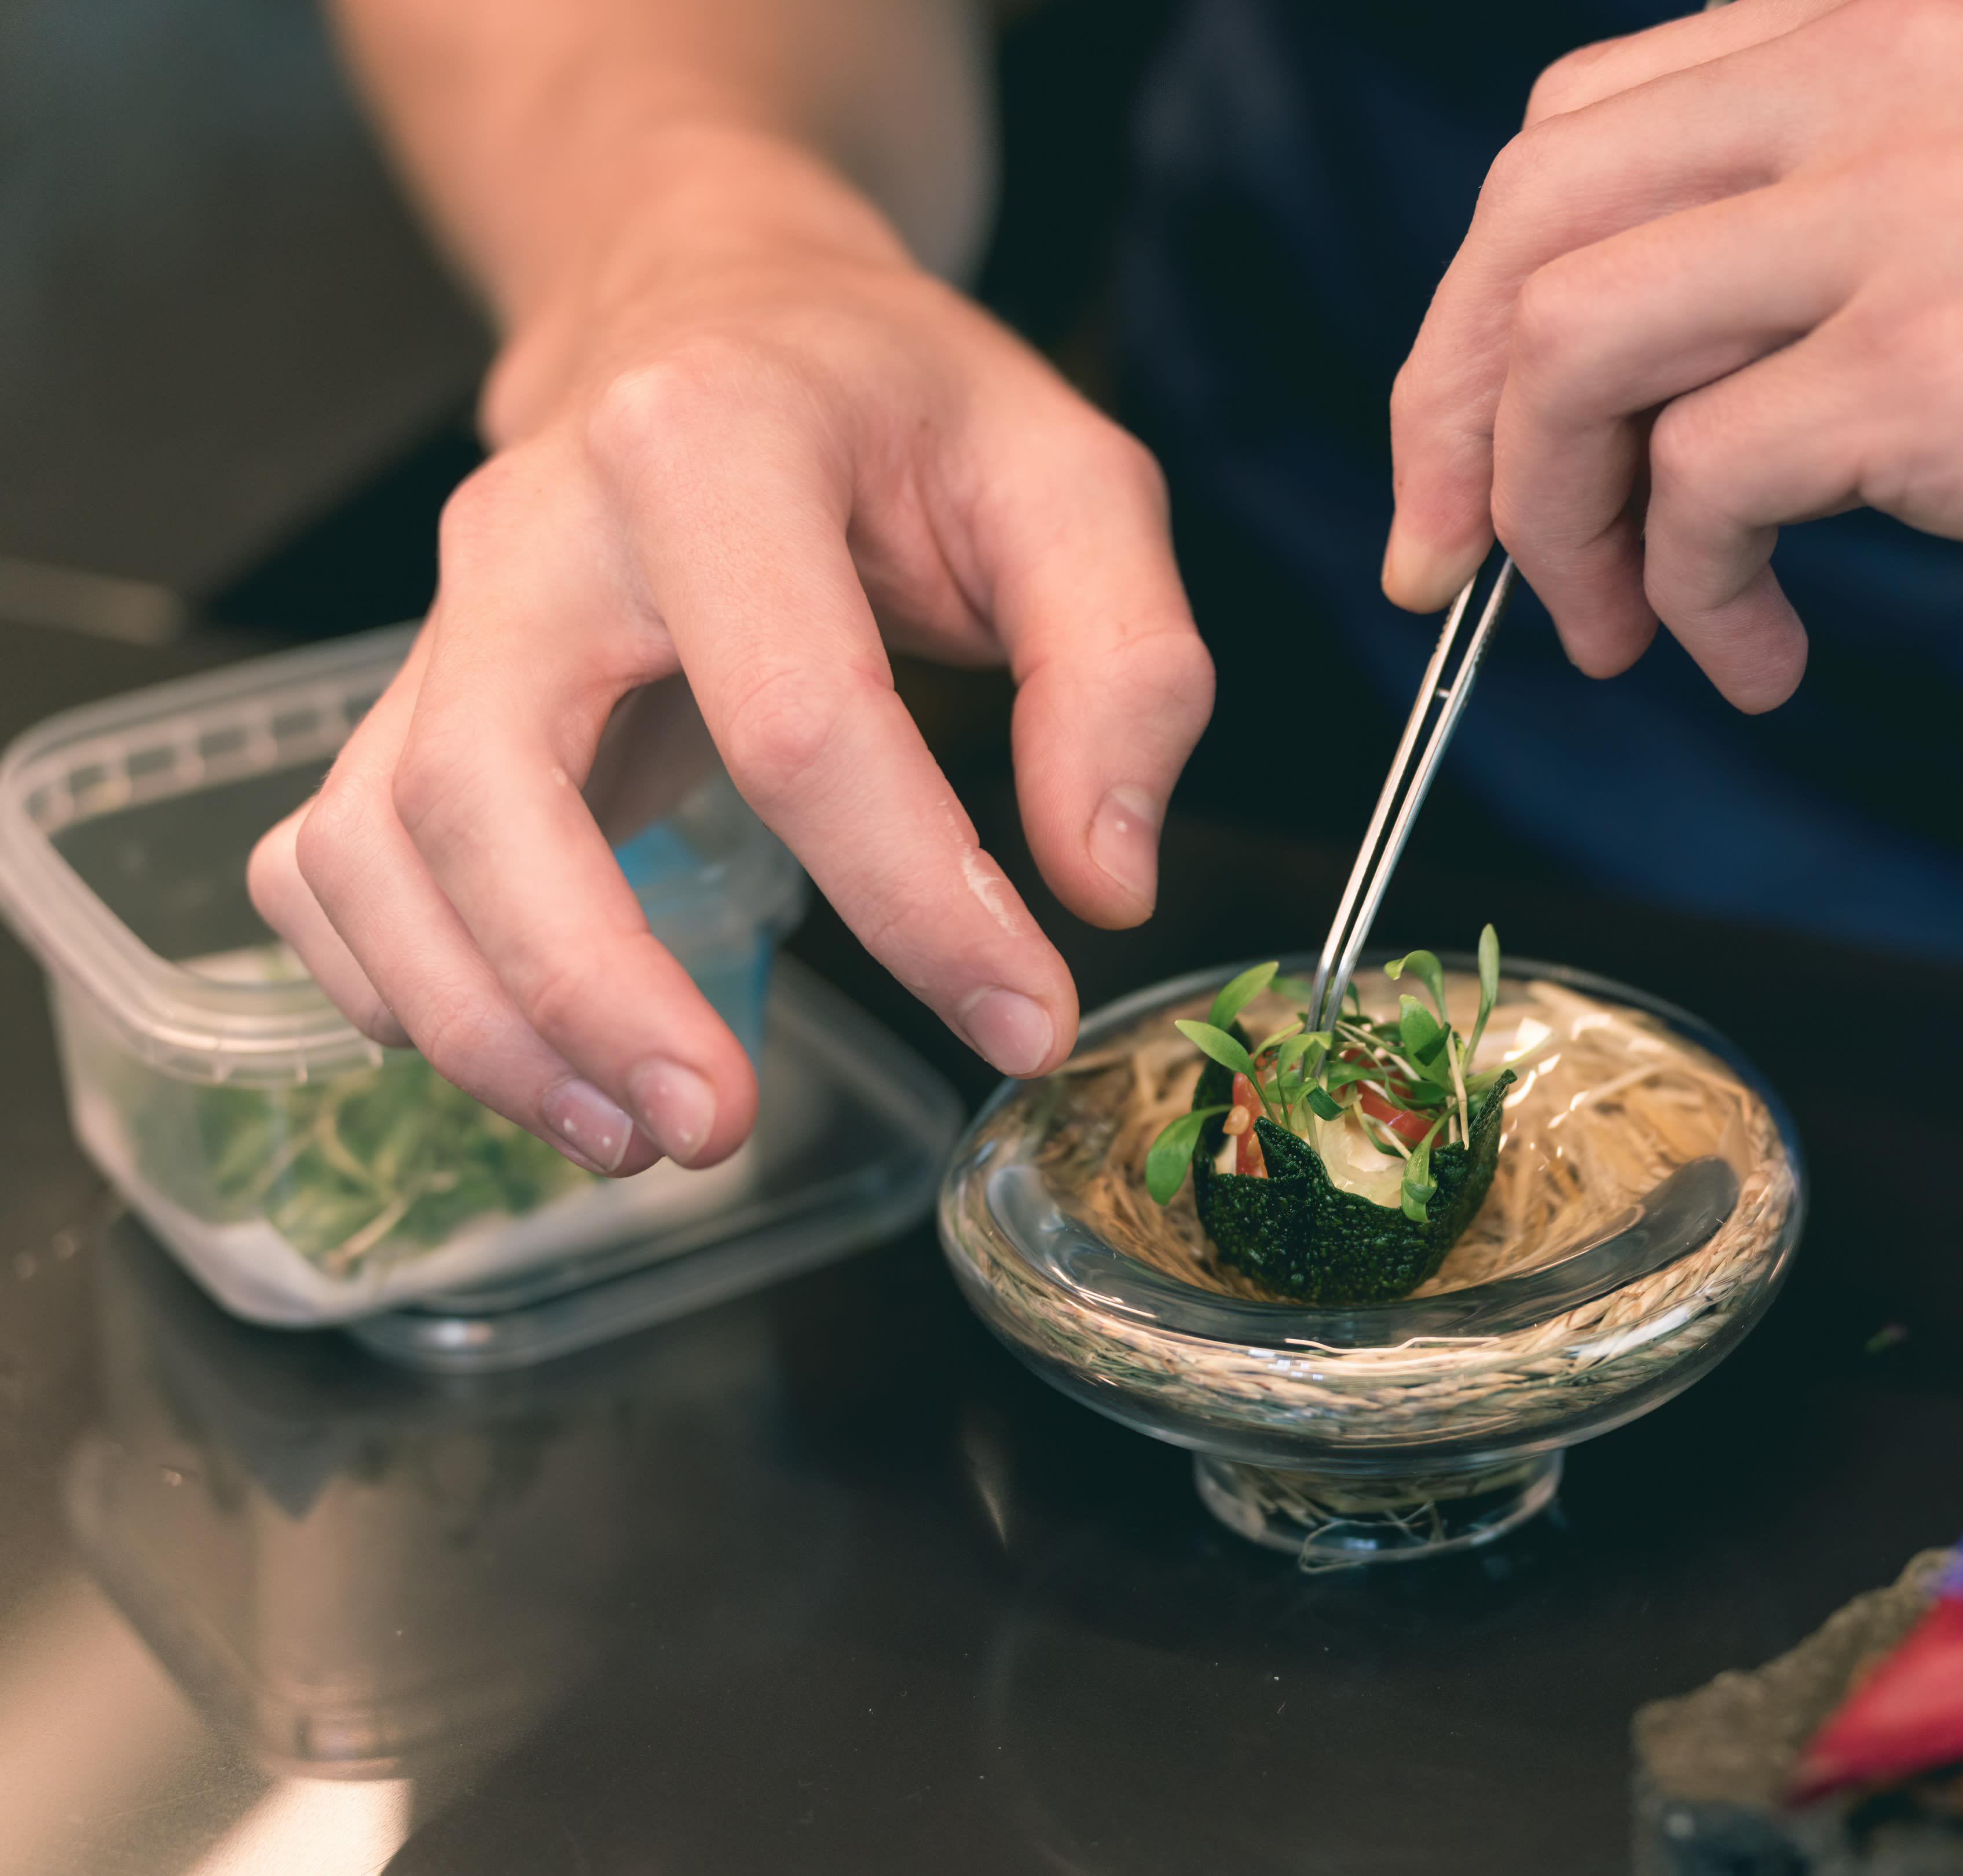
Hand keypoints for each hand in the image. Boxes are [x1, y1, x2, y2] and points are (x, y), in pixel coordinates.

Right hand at [249, 135, 1211, 1174]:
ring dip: (483, 1021)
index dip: (915, 899)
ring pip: (377, 843)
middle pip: (495, 785)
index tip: (1020, 1020)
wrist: (713, 308)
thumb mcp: (1071, 482)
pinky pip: (331, 860)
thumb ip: (1123, 671)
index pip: (797, 715)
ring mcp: (450, 617)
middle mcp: (537, 528)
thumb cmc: (901, 408)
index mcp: (714, 440)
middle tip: (718, 1127)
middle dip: (592, 989)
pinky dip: (397, 986)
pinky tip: (533, 1067)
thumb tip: (1103, 884)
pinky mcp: (413, 695)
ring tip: (634, 1138)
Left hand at [1384, 0, 1962, 710]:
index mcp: (1877, 19)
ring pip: (1567, 345)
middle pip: (1522, 225)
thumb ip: (1872, 201)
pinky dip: (1687, 594)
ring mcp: (1894, 212)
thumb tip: (1715, 362)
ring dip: (1546, 516)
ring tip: (1611, 631)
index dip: (1484, 305)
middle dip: (1446, 411)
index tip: (1475, 448)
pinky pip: (1703, 482)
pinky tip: (1757, 657)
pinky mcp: (1936, 362)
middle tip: (1459, 560)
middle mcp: (1860, 79)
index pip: (1575, 139)